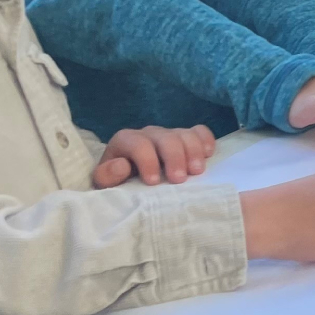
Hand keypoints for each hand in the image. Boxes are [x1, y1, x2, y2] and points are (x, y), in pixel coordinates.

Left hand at [94, 124, 214, 186]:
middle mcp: (149, 133)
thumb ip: (107, 175)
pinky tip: (208, 154)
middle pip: (166, 138)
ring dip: (193, 152)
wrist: (131, 181)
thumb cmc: (119, 184)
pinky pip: (199, 131)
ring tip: (197, 171)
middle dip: (174, 157)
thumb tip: (121, 166)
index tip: (154, 182)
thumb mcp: (106, 183)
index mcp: (126, 140)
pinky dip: (206, 140)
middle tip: (179, 179)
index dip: (147, 161)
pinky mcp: (186, 138)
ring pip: (185, 134)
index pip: (139, 144)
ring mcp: (169, 134)